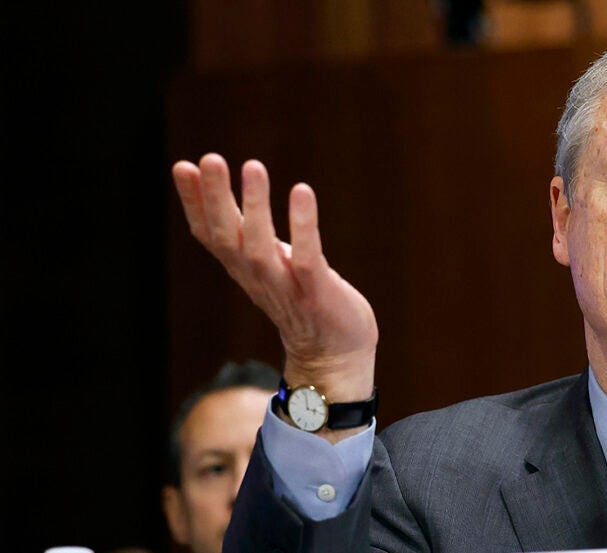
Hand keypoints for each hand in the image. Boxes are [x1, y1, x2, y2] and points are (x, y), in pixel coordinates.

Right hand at [172, 154, 376, 410]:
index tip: (183, 166)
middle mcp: (257, 276)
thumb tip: (224, 196)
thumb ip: (247, 233)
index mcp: (243, 268)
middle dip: (215, 198)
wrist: (333, 356)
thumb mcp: (268, 263)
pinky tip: (301, 191)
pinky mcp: (317, 293)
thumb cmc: (301, 300)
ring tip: (252, 166)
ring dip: (255, 207)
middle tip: (210, 159)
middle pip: (227, 236)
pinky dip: (303, 226)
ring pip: (260, 247)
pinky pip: (307, 259)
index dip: (194, 203)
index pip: (209, 234)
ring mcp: (287, 287)